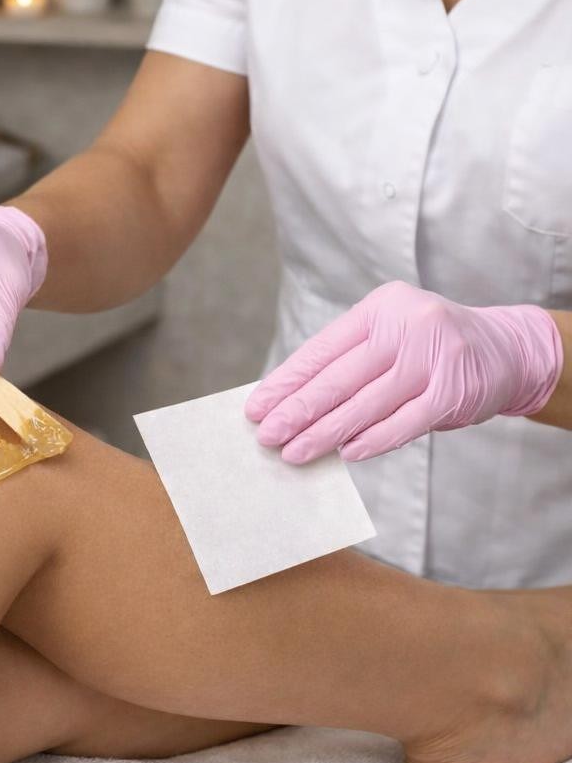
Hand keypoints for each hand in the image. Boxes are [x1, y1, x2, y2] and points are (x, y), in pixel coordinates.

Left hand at [245, 281, 561, 463]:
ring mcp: (432, 357)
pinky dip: (374, 440)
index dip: (286, 383)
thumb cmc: (429, 349)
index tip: (256, 408)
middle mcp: (404, 326)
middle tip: (266, 436)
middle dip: (297, 411)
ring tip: (295, 452)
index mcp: (378, 309)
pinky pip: (405, 422)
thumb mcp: (389, 337)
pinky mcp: (453, 390)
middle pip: (338, 378)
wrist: (506, 348)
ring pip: (366, 404)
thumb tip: (291, 404)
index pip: (321, 350)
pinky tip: (347, 453)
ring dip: (326, 433)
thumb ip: (349, 364)